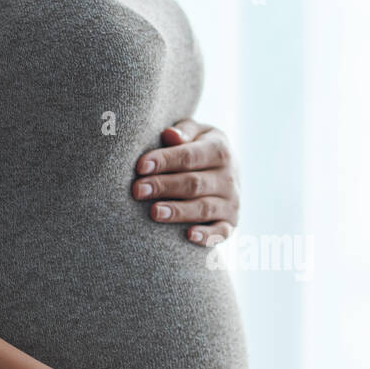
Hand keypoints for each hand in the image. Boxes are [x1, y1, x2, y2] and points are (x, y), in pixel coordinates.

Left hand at [132, 119, 239, 246]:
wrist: (226, 169)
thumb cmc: (199, 148)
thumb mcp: (196, 133)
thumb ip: (183, 132)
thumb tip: (170, 135)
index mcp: (220, 150)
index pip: (190, 156)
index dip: (165, 160)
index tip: (141, 166)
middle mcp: (229, 177)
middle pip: (194, 183)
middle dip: (164, 186)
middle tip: (138, 190)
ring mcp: (231, 202)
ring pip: (203, 208)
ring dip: (179, 211)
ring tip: (154, 212)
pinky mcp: (230, 223)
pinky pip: (221, 232)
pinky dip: (207, 236)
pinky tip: (189, 236)